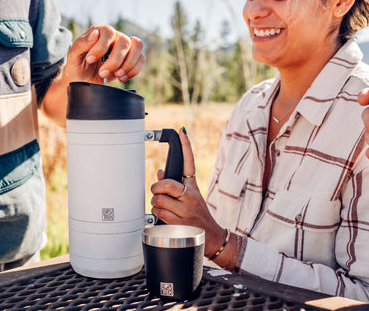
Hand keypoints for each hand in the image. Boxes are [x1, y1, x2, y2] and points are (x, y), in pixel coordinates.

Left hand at [63, 25, 144, 83]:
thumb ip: (81, 44)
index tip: (90, 60)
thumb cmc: (77, 66)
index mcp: (100, 32)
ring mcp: (125, 47)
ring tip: (116, 75)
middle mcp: (115, 37)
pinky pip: (141, 59)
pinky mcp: (132, 58)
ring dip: (128, 64)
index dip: (101, 47)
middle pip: (124, 41)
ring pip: (137, 47)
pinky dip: (133, 70)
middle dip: (114, 61)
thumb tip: (95, 34)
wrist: (83, 80)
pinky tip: (121, 77)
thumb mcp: (73, 56)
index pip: (108, 32)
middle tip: (102, 73)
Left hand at [150, 128, 224, 256]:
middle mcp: (191, 196)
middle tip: (156, 192)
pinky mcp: (181, 223)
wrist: (211, 236)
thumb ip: (174, 185)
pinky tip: (165, 217)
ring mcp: (187, 210)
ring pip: (159, 201)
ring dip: (156, 205)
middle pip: (166, 184)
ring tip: (164, 208)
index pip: (189, 163)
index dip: (186, 146)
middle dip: (156, 189)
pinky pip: (159, 214)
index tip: (182, 132)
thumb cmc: (197, 215)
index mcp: (193, 186)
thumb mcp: (190, 197)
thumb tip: (160, 173)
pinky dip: (158, 215)